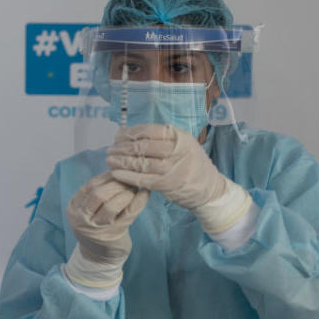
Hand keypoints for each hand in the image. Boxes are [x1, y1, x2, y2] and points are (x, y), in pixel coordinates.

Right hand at [66, 171, 148, 265]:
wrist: (100, 257)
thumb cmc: (97, 227)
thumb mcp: (91, 210)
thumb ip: (99, 192)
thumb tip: (119, 168)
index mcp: (74, 208)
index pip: (90, 186)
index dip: (106, 176)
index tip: (120, 170)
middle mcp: (81, 219)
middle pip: (98, 195)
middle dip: (116, 183)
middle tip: (130, 177)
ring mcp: (96, 229)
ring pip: (111, 206)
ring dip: (126, 192)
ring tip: (136, 185)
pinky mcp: (113, 236)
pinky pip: (128, 215)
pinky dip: (139, 201)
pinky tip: (145, 193)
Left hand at [106, 124, 226, 209]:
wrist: (209, 188)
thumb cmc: (191, 164)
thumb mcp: (183, 144)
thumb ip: (162, 138)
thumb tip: (132, 132)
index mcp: (179, 136)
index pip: (149, 130)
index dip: (130, 132)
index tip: (118, 136)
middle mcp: (176, 150)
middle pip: (143, 146)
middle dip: (122, 147)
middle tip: (110, 149)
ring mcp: (172, 168)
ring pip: (140, 162)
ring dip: (121, 161)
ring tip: (109, 160)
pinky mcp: (167, 184)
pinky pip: (142, 179)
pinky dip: (127, 176)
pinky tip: (115, 173)